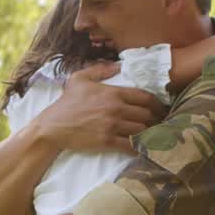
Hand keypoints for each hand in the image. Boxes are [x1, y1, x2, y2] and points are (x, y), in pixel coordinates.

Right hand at [32, 61, 166, 152]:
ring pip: (142, 130)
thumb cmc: (66, 102)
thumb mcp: (79, 79)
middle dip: (156, 120)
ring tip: (153, 135)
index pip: (144, 97)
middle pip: (147, 115)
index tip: (162, 109)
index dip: (157, 104)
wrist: (53, 126)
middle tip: (160, 124)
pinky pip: (131, 145)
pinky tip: (143, 148)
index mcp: (113, 93)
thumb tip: (118, 66)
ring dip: (150, 133)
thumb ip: (100, 70)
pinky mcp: (107, 141)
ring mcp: (112, 126)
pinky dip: (139, 147)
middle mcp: (116, 109)